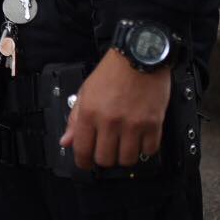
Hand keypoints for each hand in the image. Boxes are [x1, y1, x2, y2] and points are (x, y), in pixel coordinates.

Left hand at [59, 49, 172, 169]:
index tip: (85, 164)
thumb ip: (75, 118)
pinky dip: (144, 149)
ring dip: (124, 156)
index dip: (82, 162)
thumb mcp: (86, 91)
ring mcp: (133, 125)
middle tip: (107, 151)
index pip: (82, 149)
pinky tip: (140, 139)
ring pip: (127, 159)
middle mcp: (110, 121)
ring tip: (124, 145)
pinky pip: (148, 151)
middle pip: (105, 159)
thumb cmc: (113, 71)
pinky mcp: (153, 124)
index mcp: (90, 112)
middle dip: (104, 159)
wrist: (139, 55)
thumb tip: (66, 141)